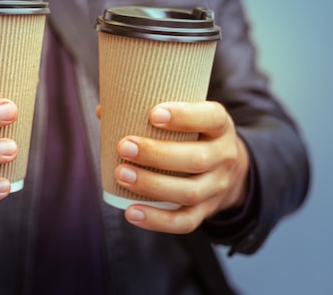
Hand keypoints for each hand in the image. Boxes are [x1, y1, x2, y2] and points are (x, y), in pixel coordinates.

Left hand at [114, 101, 249, 233]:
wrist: (228, 170)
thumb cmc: (193, 134)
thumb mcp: (187, 116)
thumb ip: (150, 111)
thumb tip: (104, 112)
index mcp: (220, 125)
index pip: (211, 118)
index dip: (185, 116)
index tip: (153, 114)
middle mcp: (224, 156)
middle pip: (197, 159)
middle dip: (157, 154)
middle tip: (123, 147)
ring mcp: (217, 187)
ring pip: (189, 192)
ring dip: (152, 185)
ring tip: (121, 175)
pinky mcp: (207, 211)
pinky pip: (185, 222)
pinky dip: (157, 220)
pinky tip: (131, 212)